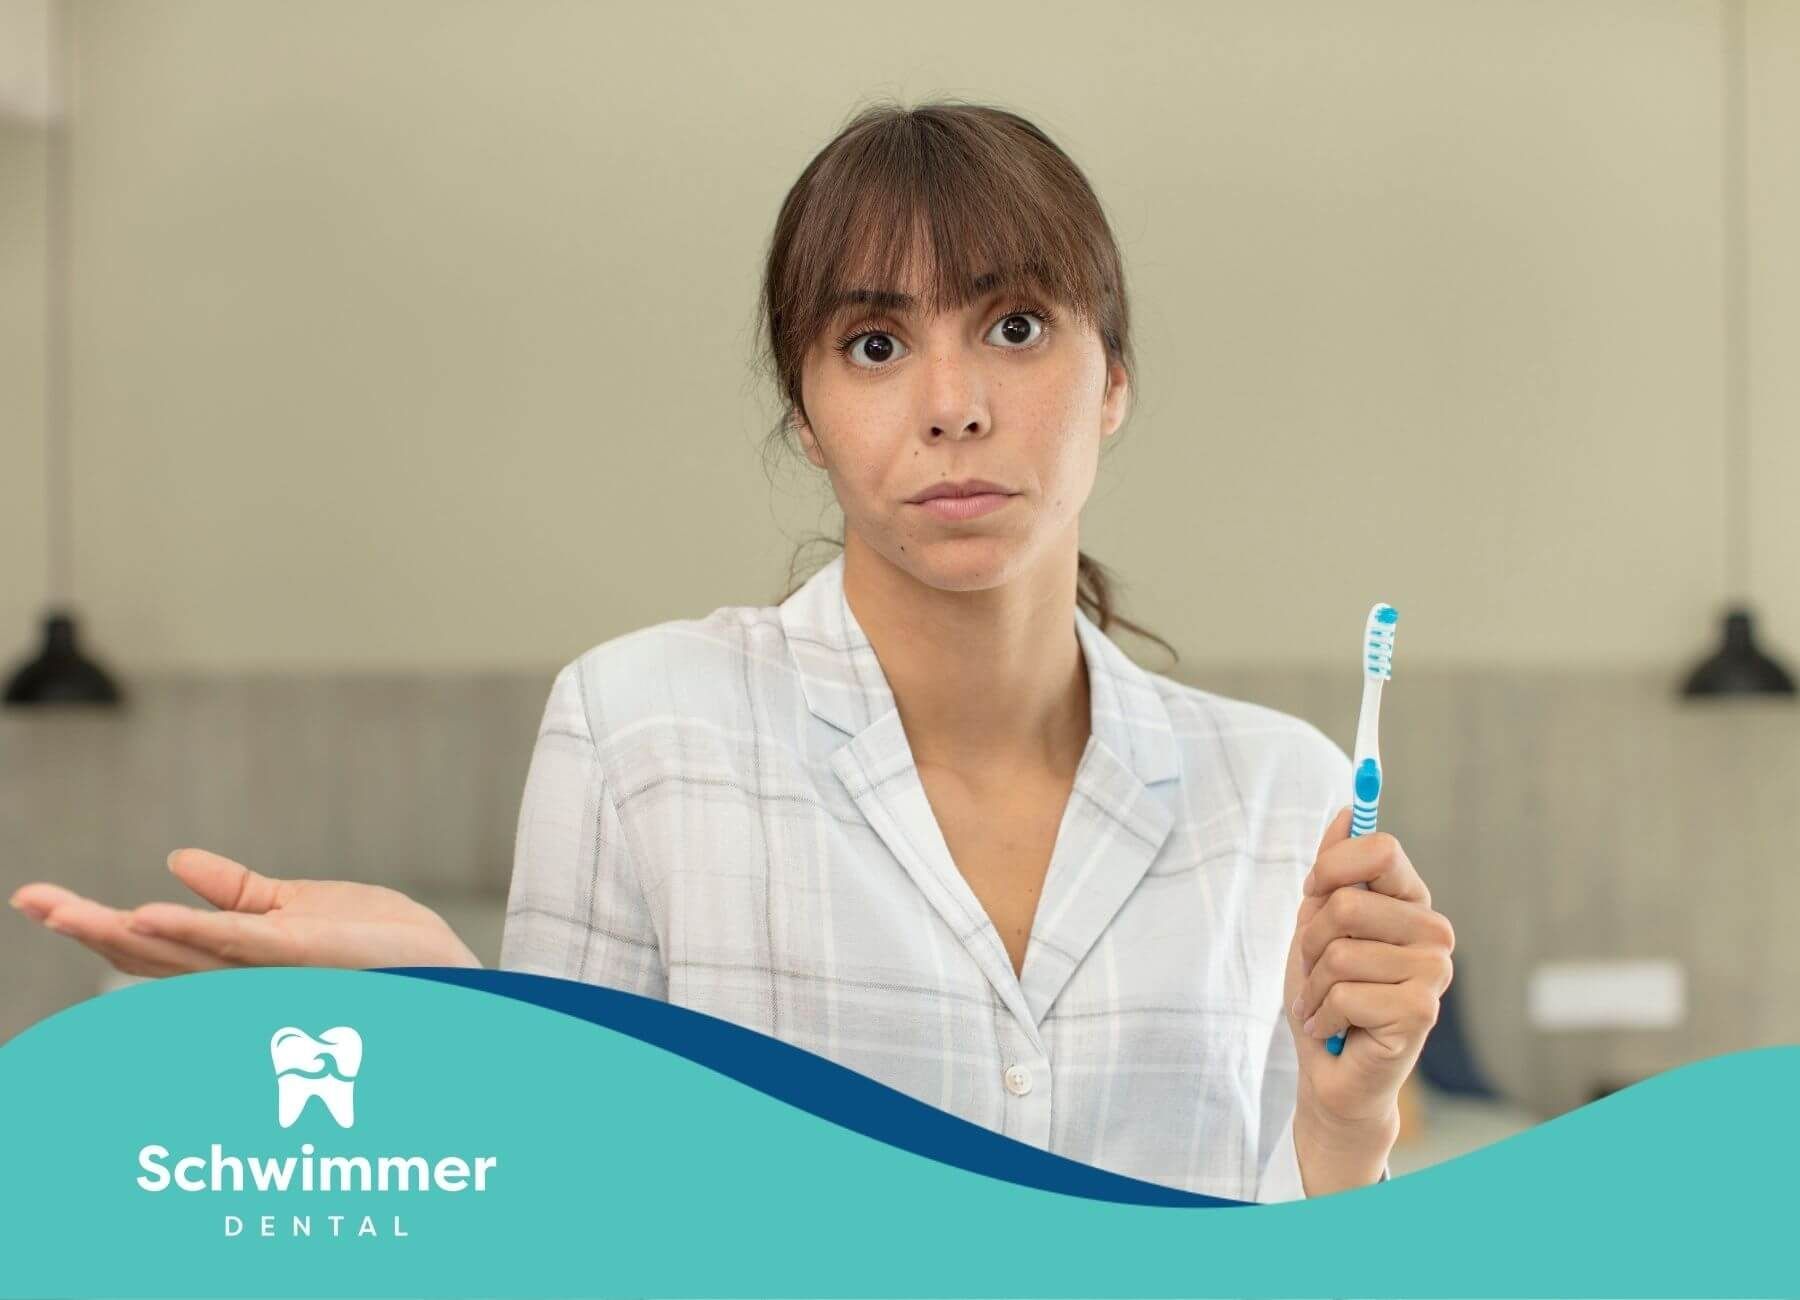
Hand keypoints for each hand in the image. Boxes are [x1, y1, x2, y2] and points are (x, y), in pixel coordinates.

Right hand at [9, 849, 482, 975]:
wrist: (441, 965)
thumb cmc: (378, 945)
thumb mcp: (295, 906)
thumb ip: (235, 891)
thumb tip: (174, 860)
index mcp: (235, 961)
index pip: (152, 944)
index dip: (96, 922)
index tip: (38, 898)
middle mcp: (241, 977)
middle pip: (150, 955)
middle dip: (87, 927)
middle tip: (30, 900)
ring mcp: (268, 971)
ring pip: (180, 953)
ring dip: (119, 931)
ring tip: (64, 910)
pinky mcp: (300, 955)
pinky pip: (238, 943)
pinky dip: (191, 928)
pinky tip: (148, 914)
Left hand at [1280, 806, 1454, 1192]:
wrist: (1329, 1073)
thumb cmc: (1326, 995)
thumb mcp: (1316, 923)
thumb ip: (1333, 869)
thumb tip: (1348, 808)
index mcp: (1410, 903)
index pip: (1381, 848)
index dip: (1332, 865)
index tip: (1313, 889)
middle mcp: (1432, 932)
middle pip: (1348, 902)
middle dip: (1310, 940)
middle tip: (1316, 970)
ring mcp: (1433, 972)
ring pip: (1340, 952)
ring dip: (1313, 985)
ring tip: (1325, 1005)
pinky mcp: (1422, 1011)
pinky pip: (1345, 993)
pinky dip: (1322, 1015)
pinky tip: (1334, 1030)